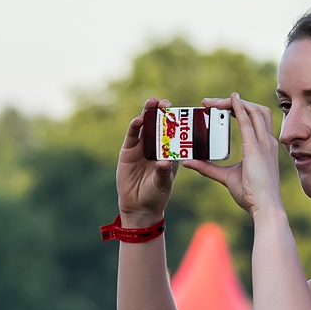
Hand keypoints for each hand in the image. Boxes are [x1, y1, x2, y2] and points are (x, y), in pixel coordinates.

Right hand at [117, 97, 178, 224]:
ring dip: (148, 113)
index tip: (182, 112)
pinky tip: (138, 120)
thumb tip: (164, 162)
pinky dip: (135, 127)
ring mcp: (142, 147)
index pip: (175, 133)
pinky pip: (132, 136)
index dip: (177, 122)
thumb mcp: (163, 184)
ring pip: (145, 126)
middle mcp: (157, 146)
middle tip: (165, 103)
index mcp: (171, 152)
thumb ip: (163, 173)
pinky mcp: (128, 151)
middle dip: (162, 112)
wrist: (139, 206)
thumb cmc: (157, 195)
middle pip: (160, 125)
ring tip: (152, 103)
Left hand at [184, 94, 282, 216]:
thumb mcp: (226, 177)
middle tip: (210, 104)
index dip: (238, 109)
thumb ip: (208, 168)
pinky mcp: (256, 147)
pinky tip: (230, 100)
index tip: (217, 108)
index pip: (255, 119)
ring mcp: (264, 143)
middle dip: (235, 102)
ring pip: (253, 110)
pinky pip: (247, 121)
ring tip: (213, 103)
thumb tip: (188, 161)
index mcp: (264, 146)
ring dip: (234, 103)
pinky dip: (238, 108)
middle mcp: (267, 141)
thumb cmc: (251, 195)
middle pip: (256, 109)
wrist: (265, 207)